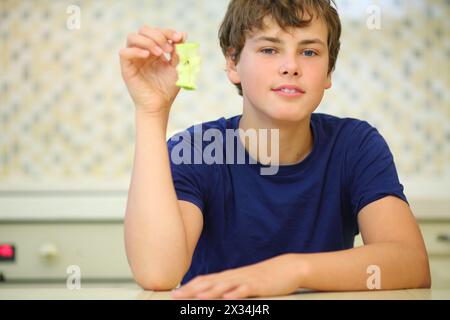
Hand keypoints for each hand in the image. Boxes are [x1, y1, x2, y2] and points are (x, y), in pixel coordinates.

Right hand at [119, 26, 186, 115]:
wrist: (159, 106)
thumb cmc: (167, 89)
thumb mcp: (177, 68)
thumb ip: (179, 52)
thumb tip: (183, 34)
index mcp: (155, 50)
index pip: (158, 32)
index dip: (168, 32)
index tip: (179, 38)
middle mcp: (143, 52)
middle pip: (144, 30)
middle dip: (158, 35)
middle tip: (169, 49)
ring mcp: (134, 59)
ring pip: (132, 37)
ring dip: (148, 41)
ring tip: (160, 53)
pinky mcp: (126, 68)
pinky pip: (124, 52)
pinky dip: (135, 51)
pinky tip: (147, 56)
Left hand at [171, 254, 302, 298]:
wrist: (287, 268)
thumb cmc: (264, 277)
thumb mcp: (244, 282)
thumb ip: (230, 287)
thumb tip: (214, 294)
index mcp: (229, 276)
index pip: (205, 280)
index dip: (189, 286)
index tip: (175, 293)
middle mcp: (234, 276)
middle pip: (209, 283)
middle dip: (191, 290)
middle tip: (176, 296)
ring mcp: (245, 280)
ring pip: (224, 286)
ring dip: (209, 292)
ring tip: (196, 298)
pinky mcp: (258, 286)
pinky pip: (245, 290)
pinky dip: (235, 294)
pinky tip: (227, 298)